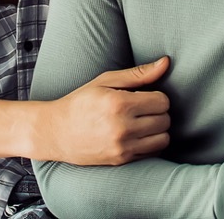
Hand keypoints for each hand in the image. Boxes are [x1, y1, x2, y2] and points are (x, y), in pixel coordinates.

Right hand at [36, 57, 171, 164]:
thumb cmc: (81, 102)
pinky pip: (152, 152)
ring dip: (157, 129)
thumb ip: (139, 73)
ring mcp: (122, 147)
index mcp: (119, 103)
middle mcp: (122, 127)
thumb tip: (166, 62)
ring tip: (141, 122)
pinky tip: (136, 135)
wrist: (57, 132)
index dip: (156, 96)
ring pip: (163, 138)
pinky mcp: (122, 160)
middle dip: (157, 112)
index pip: (162, 101)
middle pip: (164, 120)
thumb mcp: (106, 81)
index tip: (144, 96)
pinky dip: (149, 143)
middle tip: (141, 109)